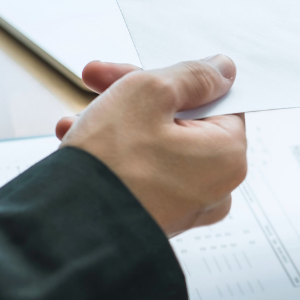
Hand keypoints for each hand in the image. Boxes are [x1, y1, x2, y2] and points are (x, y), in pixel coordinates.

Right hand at [56, 55, 246, 236]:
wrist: (70, 229)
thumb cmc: (111, 166)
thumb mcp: (149, 94)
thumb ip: (192, 76)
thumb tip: (222, 70)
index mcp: (229, 155)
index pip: (213, 100)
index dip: (173, 80)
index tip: (140, 71)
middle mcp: (218, 186)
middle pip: (183, 121)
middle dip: (136, 97)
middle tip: (99, 82)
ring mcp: (190, 206)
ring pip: (159, 145)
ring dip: (119, 123)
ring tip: (79, 118)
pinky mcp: (162, 216)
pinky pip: (147, 172)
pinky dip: (119, 154)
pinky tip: (82, 140)